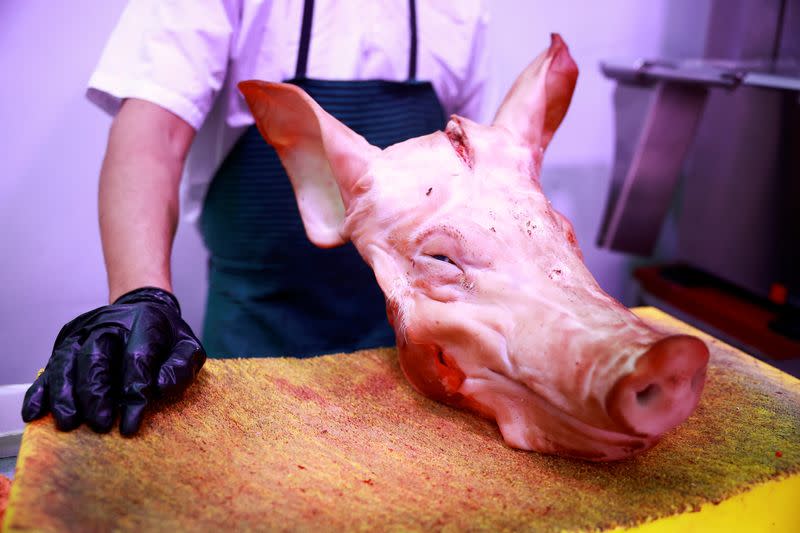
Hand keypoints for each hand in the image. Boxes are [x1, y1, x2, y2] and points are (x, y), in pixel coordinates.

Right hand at [21, 287, 205, 434]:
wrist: (142, 307)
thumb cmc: (165, 337)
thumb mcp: (187, 347)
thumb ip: (181, 366)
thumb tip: (160, 386)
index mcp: (145, 323)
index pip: (137, 359)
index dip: (134, 394)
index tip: (131, 425)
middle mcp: (109, 324)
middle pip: (96, 358)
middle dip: (96, 394)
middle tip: (100, 424)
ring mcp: (84, 332)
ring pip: (67, 362)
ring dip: (66, 395)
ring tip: (70, 422)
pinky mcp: (66, 342)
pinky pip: (49, 367)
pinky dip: (41, 390)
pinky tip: (36, 412)